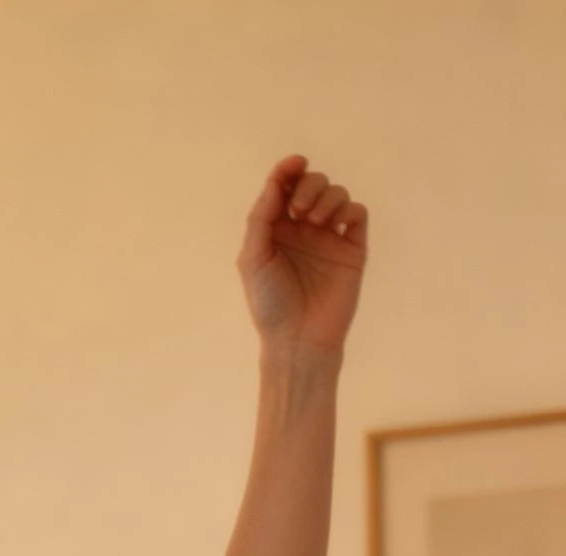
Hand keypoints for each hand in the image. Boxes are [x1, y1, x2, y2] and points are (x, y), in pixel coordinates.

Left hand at [238, 154, 367, 358]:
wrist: (298, 338)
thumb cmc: (269, 303)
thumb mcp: (253, 258)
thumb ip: (261, 218)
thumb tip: (276, 180)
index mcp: (275, 230)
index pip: (283, 189)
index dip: (287, 170)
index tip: (294, 163)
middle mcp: (303, 229)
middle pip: (312, 184)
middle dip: (307, 186)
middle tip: (299, 210)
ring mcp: (329, 237)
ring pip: (335, 194)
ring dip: (326, 197)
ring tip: (314, 222)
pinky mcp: (352, 247)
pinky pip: (356, 213)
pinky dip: (347, 209)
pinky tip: (334, 225)